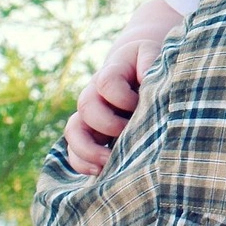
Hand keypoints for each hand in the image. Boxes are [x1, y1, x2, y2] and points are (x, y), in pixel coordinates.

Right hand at [64, 37, 161, 175]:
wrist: (136, 66)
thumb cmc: (148, 63)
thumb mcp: (152, 55)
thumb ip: (151, 62)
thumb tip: (147, 76)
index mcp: (112, 71)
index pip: (107, 82)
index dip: (122, 97)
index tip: (140, 105)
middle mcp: (95, 92)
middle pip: (86, 106)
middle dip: (107, 124)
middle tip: (128, 131)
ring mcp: (89, 114)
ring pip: (73, 130)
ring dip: (88, 149)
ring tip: (108, 163)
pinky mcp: (89, 132)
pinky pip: (74, 150)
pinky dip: (82, 162)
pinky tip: (99, 171)